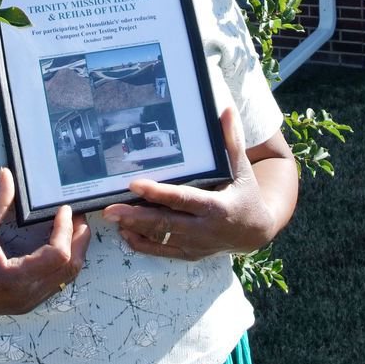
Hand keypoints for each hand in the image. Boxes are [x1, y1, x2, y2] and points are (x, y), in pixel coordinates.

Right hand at [0, 167, 89, 320]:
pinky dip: (64, 262)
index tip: (64, 209)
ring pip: (67, 277)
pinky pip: (57, 283)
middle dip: (79, 239)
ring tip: (71, 226)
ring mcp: (29, 302)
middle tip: (77, 214)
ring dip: (74, 251)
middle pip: (70, 267)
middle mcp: (27, 294)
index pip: (58, 255)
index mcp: (15, 278)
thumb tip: (7, 174)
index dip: (66, 230)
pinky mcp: (27, 302)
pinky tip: (58, 243)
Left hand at [101, 106, 281, 259]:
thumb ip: (232, 139)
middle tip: (109, 210)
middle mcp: (204, 229)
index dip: (159, 193)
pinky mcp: (188, 253)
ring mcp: (195, 244)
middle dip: (136, 217)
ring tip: (111, 217)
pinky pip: (161, 251)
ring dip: (134, 229)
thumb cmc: (245, 193)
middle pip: (165, 223)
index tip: (135, 184)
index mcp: (217, 207)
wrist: (255, 231)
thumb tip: (225, 109)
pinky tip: (125, 232)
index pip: (184, 200)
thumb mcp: (241, 168)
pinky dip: (142, 244)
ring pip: (160, 238)